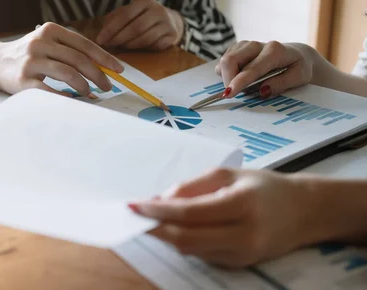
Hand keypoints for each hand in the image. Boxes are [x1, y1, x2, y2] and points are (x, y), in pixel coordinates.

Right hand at [0, 22, 123, 94]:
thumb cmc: (28, 55)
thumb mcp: (47, 42)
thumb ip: (69, 49)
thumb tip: (102, 67)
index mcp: (50, 31)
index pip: (84, 44)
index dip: (104, 57)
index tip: (118, 70)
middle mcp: (40, 43)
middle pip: (78, 59)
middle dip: (98, 75)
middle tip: (108, 86)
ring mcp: (31, 62)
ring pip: (67, 73)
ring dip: (84, 86)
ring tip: (90, 93)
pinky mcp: (22, 80)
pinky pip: (49, 90)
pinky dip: (64, 96)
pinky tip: (73, 100)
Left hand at [96, 0, 184, 50]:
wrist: (169, 21)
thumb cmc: (142, 18)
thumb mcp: (129, 13)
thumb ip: (114, 19)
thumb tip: (101, 34)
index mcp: (145, 1)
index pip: (125, 15)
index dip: (111, 29)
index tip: (100, 39)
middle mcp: (158, 10)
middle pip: (136, 27)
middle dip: (119, 39)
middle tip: (109, 46)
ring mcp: (167, 24)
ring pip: (145, 38)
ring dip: (129, 46)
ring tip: (120, 48)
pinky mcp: (172, 37)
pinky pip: (154, 46)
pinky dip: (143, 50)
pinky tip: (135, 50)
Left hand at [129, 168, 315, 267]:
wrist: (305, 212)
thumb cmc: (263, 186)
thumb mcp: (228, 174)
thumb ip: (191, 187)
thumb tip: (158, 201)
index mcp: (242, 205)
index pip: (190, 213)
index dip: (158, 210)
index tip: (133, 204)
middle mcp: (243, 235)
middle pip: (185, 239)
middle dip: (155, 228)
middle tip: (134, 217)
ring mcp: (241, 254)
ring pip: (189, 249)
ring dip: (166, 234)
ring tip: (152, 217)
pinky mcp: (238, 264)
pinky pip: (201, 253)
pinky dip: (184, 240)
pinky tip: (177, 227)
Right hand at [217, 41, 312, 97]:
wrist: (297, 54)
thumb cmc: (298, 67)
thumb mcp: (300, 77)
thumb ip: (281, 83)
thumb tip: (262, 91)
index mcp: (274, 51)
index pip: (250, 68)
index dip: (238, 81)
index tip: (229, 94)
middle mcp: (256, 45)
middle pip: (229, 60)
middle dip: (227, 80)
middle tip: (234, 93)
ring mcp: (245, 45)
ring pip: (224, 61)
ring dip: (227, 77)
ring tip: (241, 85)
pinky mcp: (237, 48)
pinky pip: (224, 62)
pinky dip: (227, 72)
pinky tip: (239, 76)